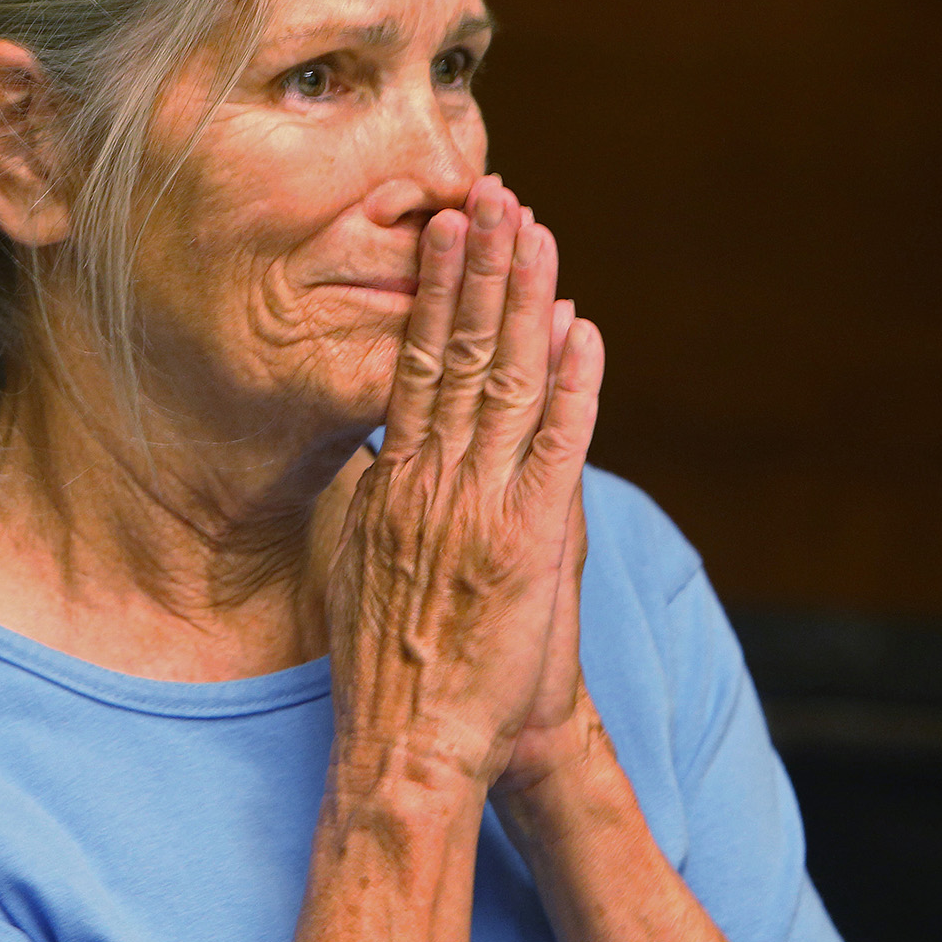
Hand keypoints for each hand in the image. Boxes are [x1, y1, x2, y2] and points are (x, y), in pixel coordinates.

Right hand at [326, 174, 603, 794]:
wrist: (412, 748)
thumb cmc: (389, 667)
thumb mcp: (360, 567)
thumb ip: (374, 500)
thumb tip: (375, 449)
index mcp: (393, 484)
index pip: (415, 364)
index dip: (439, 293)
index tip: (452, 230)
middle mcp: (431, 482)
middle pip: (457, 352)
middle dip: (482, 269)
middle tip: (494, 193)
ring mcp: (479, 508)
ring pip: (505, 381)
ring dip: (525, 301)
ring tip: (536, 232)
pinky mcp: (528, 542)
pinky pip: (555, 447)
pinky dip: (571, 385)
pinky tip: (581, 329)